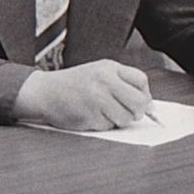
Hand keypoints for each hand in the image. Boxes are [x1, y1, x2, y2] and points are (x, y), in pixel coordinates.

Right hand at [13, 60, 153, 130]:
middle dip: (138, 111)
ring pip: (126, 118)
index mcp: (109, 68)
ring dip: (119, 120)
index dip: (145, 94)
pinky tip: (91, 115)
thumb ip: (122, 83)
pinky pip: (108, 126)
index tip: (141, 101)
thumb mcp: (98, 72)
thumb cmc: (73, 84)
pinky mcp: (89, 116)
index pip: (141, 81)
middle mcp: (104, 81)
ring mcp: (97, 99)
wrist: (44, 92)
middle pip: (139, 102)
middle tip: (129, 113)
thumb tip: (149, 106)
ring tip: (104, 112)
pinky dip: (103, 125)